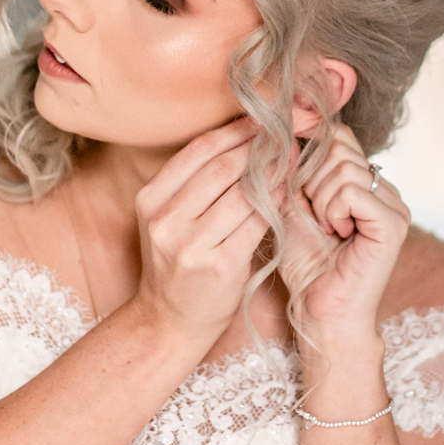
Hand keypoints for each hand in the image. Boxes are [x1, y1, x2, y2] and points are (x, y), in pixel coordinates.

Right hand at [133, 117, 269, 342]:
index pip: (198, 150)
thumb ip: (195, 183)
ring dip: (273, 171)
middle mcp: (165, 219)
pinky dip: (275, 201)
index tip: (263, 120)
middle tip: (286, 133)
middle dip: (258, 146)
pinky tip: (288, 190)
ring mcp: (190, 244)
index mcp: (150, 199)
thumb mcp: (170, 219)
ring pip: (242, 192)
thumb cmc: (178, 266)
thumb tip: (241, 137)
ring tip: (293, 156)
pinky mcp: (219, 265)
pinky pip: (256, 222)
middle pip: (221, 167)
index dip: (235, 131)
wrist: (170, 323)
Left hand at [280, 124, 409, 346]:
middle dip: (311, 179)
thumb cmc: (305, 264)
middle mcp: (385, 189)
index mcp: (365, 183)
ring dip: (319, 200)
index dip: (309, 152)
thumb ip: (292, 168)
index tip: (297, 187)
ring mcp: (394, 205)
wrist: (318, 310)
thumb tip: (289, 131)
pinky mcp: (393, 223)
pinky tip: (338, 235)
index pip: (338, 135)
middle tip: (315, 216)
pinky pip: (351, 191)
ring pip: (343, 167)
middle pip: (339, 146)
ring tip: (326, 229)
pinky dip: (332, 211)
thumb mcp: (290, 204)